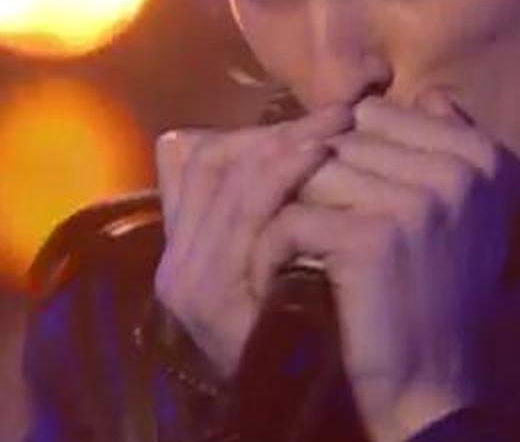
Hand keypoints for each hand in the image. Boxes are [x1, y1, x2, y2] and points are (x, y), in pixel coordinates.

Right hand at [154, 103, 352, 376]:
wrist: (339, 408)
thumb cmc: (333, 328)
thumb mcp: (301, 260)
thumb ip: (288, 209)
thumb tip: (319, 135)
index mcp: (192, 251)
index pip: (207, 164)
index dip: (266, 133)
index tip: (326, 117)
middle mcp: (178, 265)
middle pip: (214, 165)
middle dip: (281, 132)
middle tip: (341, 112)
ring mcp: (189, 282)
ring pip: (226, 184)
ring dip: (284, 146)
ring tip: (337, 127)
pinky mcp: (209, 300)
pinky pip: (241, 220)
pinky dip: (280, 181)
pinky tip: (321, 160)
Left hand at [251, 91, 519, 441]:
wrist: (430, 388)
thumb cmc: (434, 300)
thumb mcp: (458, 218)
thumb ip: (445, 153)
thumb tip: (429, 94)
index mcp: (481, 157)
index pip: (376, 114)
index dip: (338, 150)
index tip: (326, 195)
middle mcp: (459, 170)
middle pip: (341, 139)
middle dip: (305, 180)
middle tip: (286, 221)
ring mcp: (420, 201)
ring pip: (311, 172)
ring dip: (283, 209)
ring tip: (275, 246)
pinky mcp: (375, 239)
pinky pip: (293, 218)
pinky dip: (270, 250)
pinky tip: (272, 276)